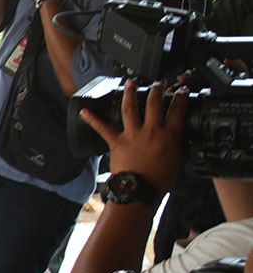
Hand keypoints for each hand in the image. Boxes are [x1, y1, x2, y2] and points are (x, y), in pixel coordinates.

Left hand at [80, 80, 187, 196]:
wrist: (140, 190)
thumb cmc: (160, 179)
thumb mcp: (179, 162)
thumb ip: (183, 149)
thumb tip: (188, 143)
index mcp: (170, 136)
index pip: (178, 110)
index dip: (181, 97)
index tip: (182, 90)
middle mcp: (152, 131)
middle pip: (154, 103)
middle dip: (157, 89)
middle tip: (158, 82)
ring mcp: (133, 135)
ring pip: (130, 108)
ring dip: (130, 93)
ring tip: (130, 83)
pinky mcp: (117, 142)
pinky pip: (102, 128)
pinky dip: (92, 120)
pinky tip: (84, 111)